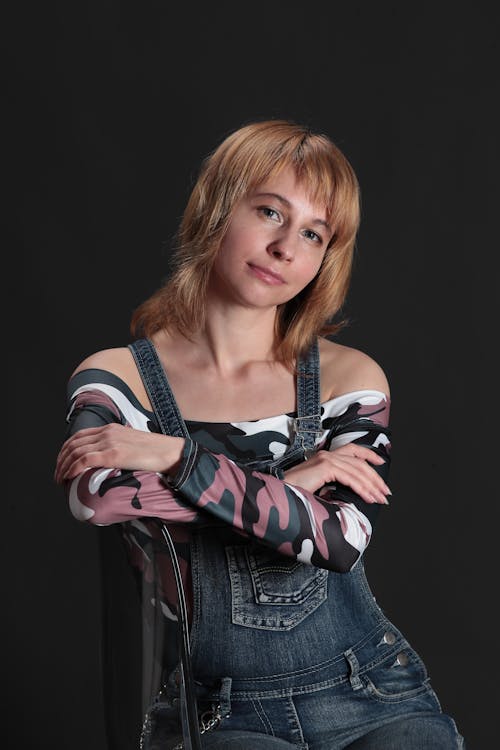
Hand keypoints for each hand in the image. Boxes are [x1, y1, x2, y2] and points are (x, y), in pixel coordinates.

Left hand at [54, 424, 184, 483]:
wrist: (171, 453)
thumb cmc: (156, 452)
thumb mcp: (132, 444)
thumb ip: (118, 447)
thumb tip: (109, 462)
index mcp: (112, 428)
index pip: (80, 436)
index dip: (66, 450)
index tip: (63, 463)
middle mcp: (108, 432)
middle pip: (74, 444)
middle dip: (61, 460)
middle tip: (58, 475)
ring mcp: (110, 442)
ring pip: (76, 452)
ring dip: (64, 467)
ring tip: (61, 480)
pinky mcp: (114, 454)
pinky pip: (85, 460)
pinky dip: (73, 468)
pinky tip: (69, 477)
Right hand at [283, 443, 389, 503]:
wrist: (278, 492)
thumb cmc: (294, 492)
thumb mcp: (318, 486)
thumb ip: (332, 484)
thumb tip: (350, 493)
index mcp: (325, 456)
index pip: (352, 449)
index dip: (368, 455)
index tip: (381, 463)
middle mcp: (327, 454)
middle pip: (359, 462)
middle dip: (375, 477)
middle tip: (385, 491)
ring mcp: (326, 459)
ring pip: (357, 470)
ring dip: (371, 486)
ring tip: (380, 498)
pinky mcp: (325, 467)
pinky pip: (350, 478)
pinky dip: (362, 489)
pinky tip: (368, 498)